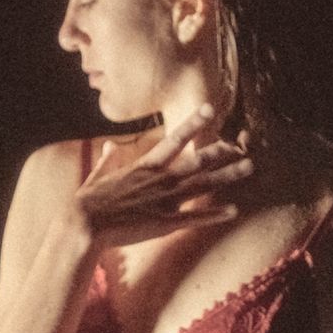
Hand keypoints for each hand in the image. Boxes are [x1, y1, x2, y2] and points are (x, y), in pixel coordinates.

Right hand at [73, 104, 251, 249]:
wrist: (85, 223)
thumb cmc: (88, 201)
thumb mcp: (97, 175)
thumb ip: (107, 160)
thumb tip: (108, 147)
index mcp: (144, 166)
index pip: (174, 139)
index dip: (193, 123)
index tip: (209, 109)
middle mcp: (159, 179)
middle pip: (197, 161)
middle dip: (221, 151)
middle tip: (241, 144)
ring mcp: (164, 201)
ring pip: (202, 185)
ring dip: (227, 176)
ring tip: (248, 168)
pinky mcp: (165, 223)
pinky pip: (196, 218)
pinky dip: (215, 215)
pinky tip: (234, 210)